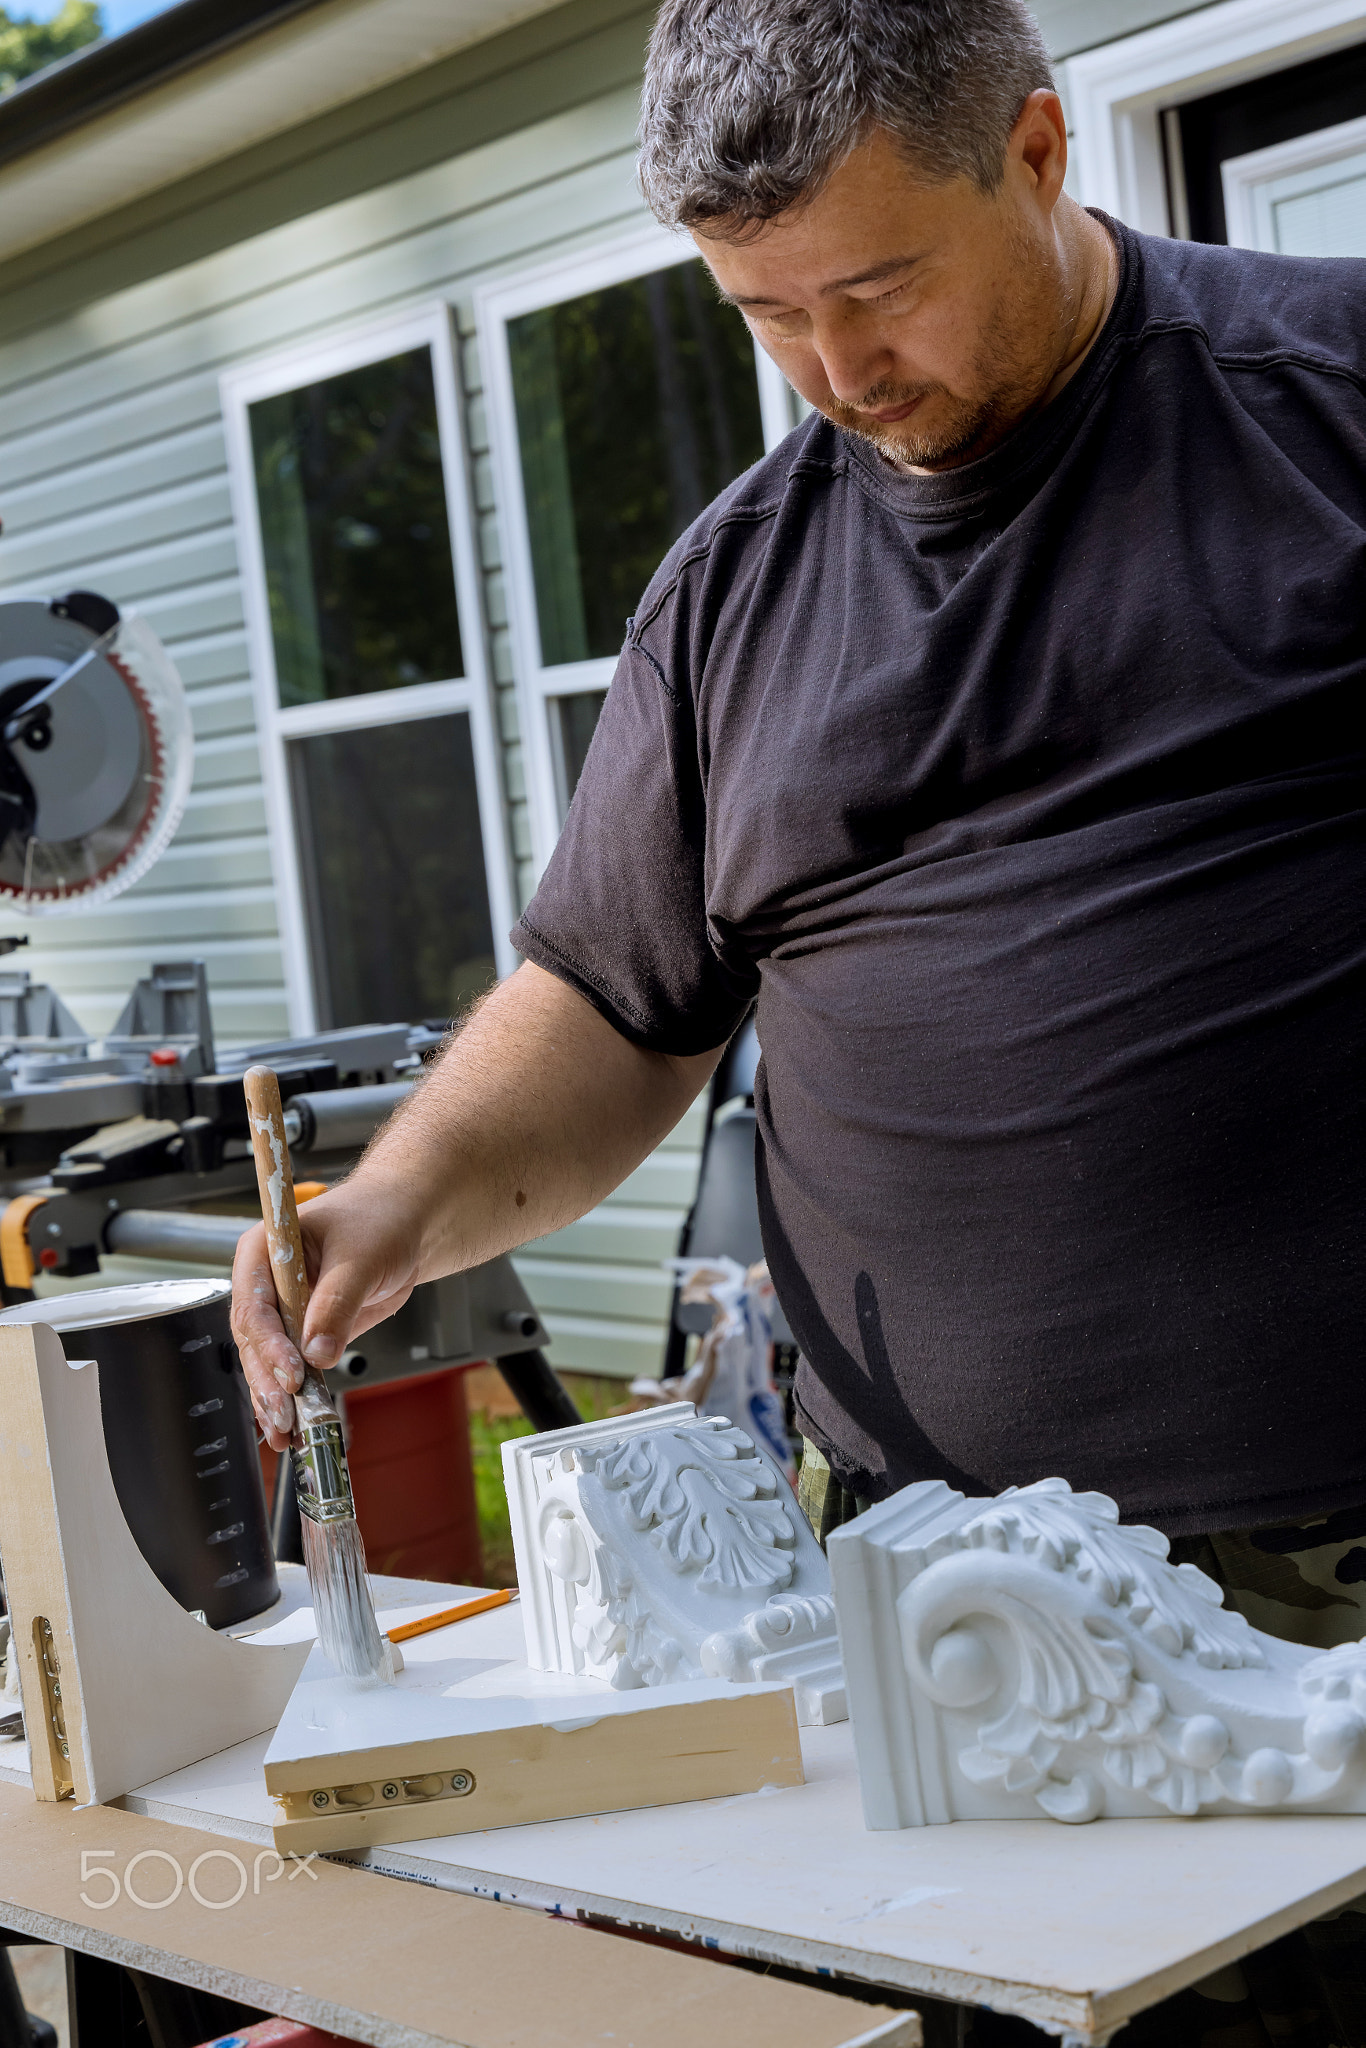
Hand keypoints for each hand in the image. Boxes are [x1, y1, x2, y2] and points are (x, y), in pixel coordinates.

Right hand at [230, 1184, 421, 1450]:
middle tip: (285, 1412)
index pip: (254, 1303)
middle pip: (254, 1340)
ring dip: (274, 1399)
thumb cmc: (378, 1221)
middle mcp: (264, 1283)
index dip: (270, 1342)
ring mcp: (282, 1311)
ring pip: (266, 1362)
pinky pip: (291, 1368)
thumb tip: (318, 1352)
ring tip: (285, 1432)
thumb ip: (337, 1303)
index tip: (292, 1372)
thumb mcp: (360, 1258)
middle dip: (268, 1380)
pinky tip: (294, 1425)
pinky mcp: (303, 1332)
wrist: (405, 1224)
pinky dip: (294, 1397)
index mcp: (263, 1251)